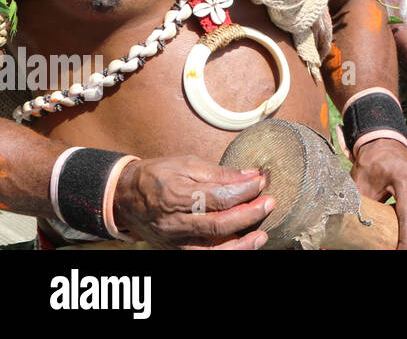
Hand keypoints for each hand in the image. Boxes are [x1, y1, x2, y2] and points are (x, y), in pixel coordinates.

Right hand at [113, 156, 272, 248]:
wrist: (124, 197)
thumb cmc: (157, 176)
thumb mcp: (186, 164)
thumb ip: (219, 172)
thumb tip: (250, 175)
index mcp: (175, 195)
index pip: (218, 197)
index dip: (244, 190)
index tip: (262, 181)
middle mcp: (173, 222)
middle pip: (217, 225)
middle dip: (248, 216)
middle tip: (269, 203)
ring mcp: (173, 241)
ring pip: (211, 251)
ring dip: (241, 245)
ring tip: (261, 236)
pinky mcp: (174, 251)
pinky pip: (203, 256)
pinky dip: (225, 253)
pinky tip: (243, 245)